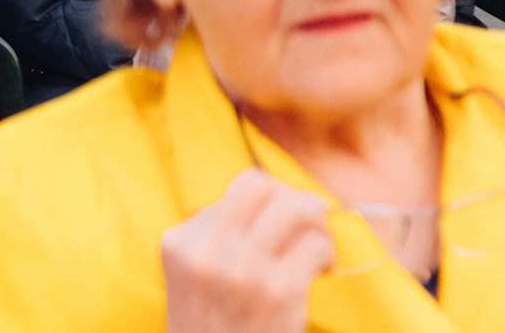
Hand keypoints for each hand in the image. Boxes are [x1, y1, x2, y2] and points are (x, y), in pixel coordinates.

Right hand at [160, 169, 334, 332]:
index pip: (236, 190)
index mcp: (179, 243)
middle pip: (263, 187)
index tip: (278, 225)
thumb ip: (213, 240)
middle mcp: (206, 250)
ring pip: (295, 207)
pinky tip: (318, 273)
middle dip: (292, 200)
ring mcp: (242, 269)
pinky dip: (325, 254)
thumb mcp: (190, 280)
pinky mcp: (278, 290)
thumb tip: (270, 198)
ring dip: (315, 222)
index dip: (266, 203)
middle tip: (306, 223)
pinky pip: (315, 244)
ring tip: (315, 245)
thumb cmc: (212, 332)